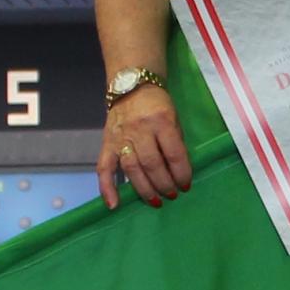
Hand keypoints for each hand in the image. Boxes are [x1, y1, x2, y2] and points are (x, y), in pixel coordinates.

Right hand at [100, 84, 191, 208]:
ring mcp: (121, 137)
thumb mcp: (173, 117)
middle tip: (172, 195)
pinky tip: (113, 205)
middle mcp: (139, 129)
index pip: (173, 153)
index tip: (186, 185)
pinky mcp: (107, 143)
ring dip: (144, 189)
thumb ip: (174, 142)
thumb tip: (178, 172)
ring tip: (156, 201)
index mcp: (161, 121)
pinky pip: (104, 168)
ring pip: (131, 169)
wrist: (131, 84)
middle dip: (164, 184)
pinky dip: (107, 188)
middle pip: (152, 164)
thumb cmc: (157, 104)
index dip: (181, 173)